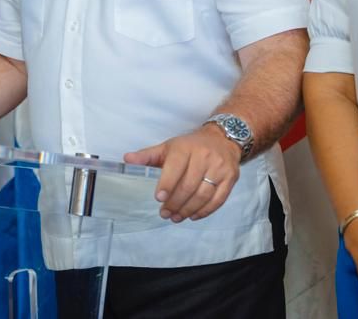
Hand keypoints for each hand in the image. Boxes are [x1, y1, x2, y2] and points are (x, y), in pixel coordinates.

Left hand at [123, 124, 241, 222]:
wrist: (222, 139)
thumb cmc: (190, 146)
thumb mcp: (168, 146)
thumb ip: (148, 155)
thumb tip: (127, 159)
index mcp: (186, 148)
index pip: (176, 167)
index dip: (167, 184)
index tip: (159, 198)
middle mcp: (204, 156)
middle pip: (189, 185)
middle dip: (175, 203)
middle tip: (165, 214)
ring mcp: (219, 168)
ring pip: (203, 194)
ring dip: (188, 209)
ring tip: (176, 217)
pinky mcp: (230, 178)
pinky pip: (218, 199)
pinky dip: (204, 211)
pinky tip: (193, 215)